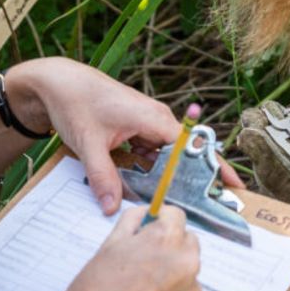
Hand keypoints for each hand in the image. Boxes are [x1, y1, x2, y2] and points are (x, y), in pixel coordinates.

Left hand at [7, 58, 242, 213]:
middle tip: (202, 206)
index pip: (193, 148)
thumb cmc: (75, 102)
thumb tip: (111, 208)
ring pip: (166, 156)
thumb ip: (103, 177)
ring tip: (171, 200)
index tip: (233, 187)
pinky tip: (143, 185)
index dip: (214, 168)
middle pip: (183, 154)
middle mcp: (156, 119)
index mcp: (153, 118)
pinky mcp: (135, 128)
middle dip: (191, 179)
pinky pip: (151, 152)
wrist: (57, 82)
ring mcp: (146, 123)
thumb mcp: (88, 144)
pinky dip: (149, 168)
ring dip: (166, 177)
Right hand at [53, 205, 201, 290]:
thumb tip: (146, 213)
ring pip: (186, 268)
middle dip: (169, 244)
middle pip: (187, 240)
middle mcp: (186, 261)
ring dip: (171, 270)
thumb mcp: (110, 245)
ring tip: (140, 287)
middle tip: (142, 259)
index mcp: (165, 239)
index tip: (151, 228)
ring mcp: (191, 289)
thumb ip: (133, 222)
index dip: (160, 220)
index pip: (176, 215)